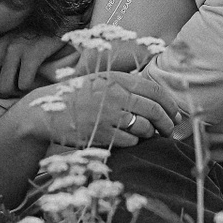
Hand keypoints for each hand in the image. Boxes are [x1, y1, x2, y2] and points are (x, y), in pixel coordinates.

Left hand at [0, 31, 76, 96]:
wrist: (62, 20)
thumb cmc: (35, 39)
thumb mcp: (11, 44)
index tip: (9, 82)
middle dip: (2, 92)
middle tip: (18, 86)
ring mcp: (15, 47)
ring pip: (5, 88)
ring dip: (18, 91)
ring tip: (29, 81)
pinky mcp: (32, 52)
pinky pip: (23, 83)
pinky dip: (31, 86)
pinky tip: (38, 77)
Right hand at [11, 71, 180, 150]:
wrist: (45, 112)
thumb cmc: (76, 97)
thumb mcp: (100, 82)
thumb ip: (126, 86)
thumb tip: (157, 99)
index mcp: (117, 79)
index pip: (156, 91)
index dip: (171, 105)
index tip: (176, 114)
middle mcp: (116, 95)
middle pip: (155, 111)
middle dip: (167, 123)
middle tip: (170, 130)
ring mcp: (109, 115)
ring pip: (145, 128)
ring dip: (151, 135)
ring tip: (149, 136)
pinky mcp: (102, 134)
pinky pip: (130, 142)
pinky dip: (134, 143)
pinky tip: (129, 140)